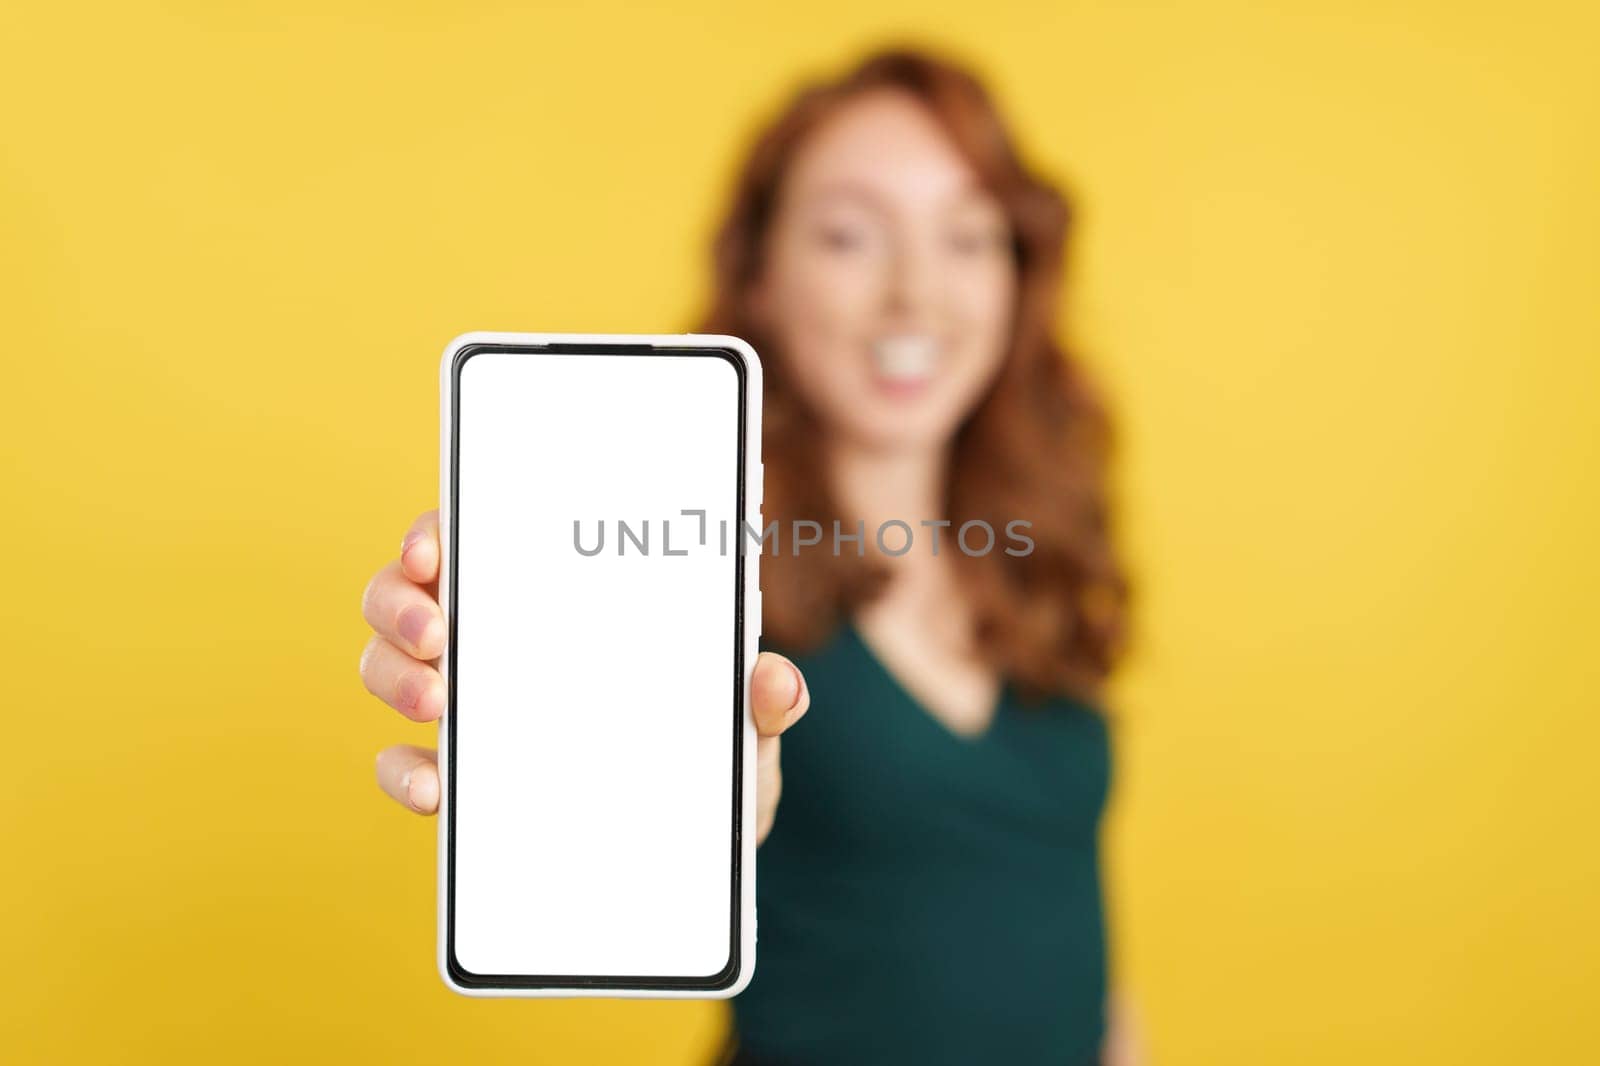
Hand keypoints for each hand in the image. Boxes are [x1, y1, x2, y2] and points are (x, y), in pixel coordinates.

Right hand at [359, 509, 808, 844]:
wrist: (701, 847)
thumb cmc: (714, 755)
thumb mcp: (745, 727)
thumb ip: (760, 701)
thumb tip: (776, 680)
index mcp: (560, 598)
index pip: (479, 536)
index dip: (440, 529)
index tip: (434, 545)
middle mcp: (500, 639)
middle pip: (408, 594)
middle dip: (401, 604)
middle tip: (436, 633)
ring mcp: (473, 706)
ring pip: (389, 666)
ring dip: (394, 676)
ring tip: (439, 701)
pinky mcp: (462, 776)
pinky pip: (404, 765)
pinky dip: (405, 774)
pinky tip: (437, 789)